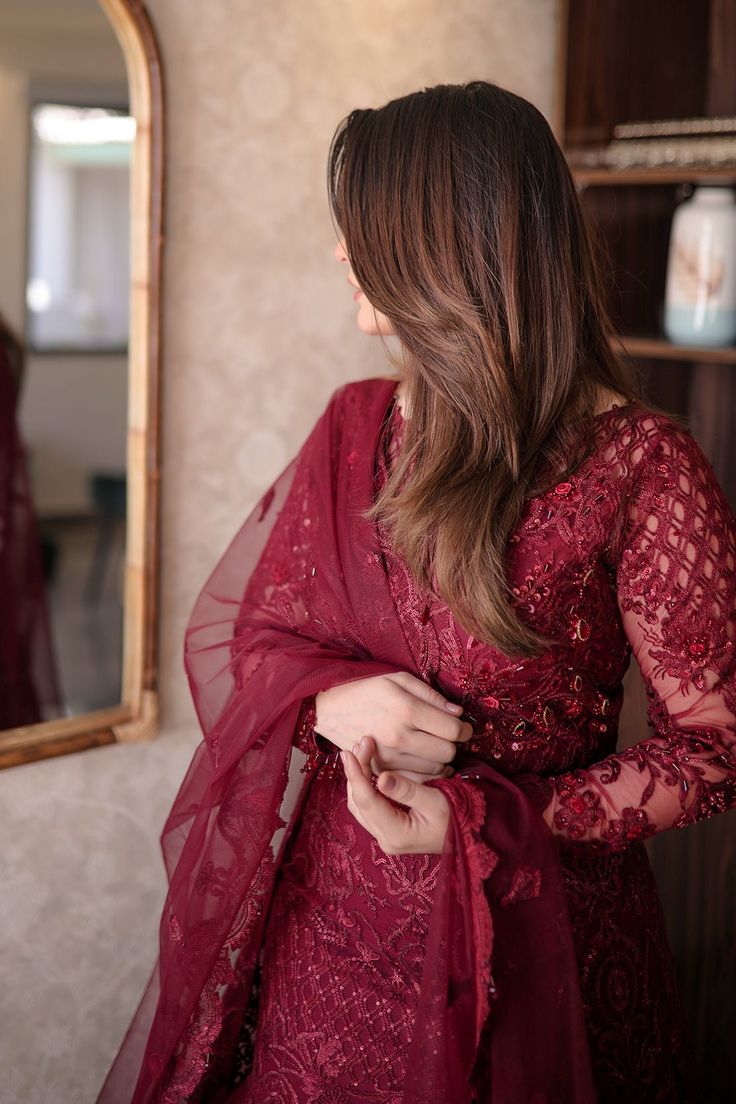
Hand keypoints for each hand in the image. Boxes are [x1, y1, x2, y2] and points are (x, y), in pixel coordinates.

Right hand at [315, 671, 472, 781]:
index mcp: (407, 710)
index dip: (465, 729)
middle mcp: (400, 737)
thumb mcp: (399, 680)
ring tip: (433, 746)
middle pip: (447, 752)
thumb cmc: (367, 690)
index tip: (463, 727)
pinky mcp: (382, 770)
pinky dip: (426, 773)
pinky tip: (423, 761)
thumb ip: (431, 696)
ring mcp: (390, 757)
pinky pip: (417, 780)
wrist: (330, 710)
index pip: (453, 730)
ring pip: (435, 769)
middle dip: (453, 745)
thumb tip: (457, 713)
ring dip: (441, 760)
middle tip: (446, 736)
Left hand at [341, 734, 450, 854]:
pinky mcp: (390, 829)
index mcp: (395, 834)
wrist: (471, 833)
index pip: (366, 801)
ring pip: (360, 804)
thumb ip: (407, 790)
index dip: (356, 774)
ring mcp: (386, 836)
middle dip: (355, 772)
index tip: (350, 751)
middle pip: (357, 802)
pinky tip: (369, 767)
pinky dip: (366, 785)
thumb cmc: (459, 815)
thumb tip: (381, 777)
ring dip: (358, 778)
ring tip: (363, 751)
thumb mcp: (436, 800)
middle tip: (361, 744)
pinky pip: (369, 805)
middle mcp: (386, 839)